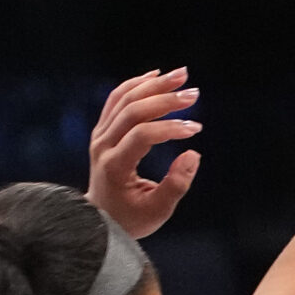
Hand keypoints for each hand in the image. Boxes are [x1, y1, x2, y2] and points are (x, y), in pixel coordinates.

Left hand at [86, 70, 202, 239]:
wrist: (100, 219)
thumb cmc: (132, 218)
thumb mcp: (157, 211)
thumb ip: (176, 185)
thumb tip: (193, 154)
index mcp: (115, 166)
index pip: (142, 135)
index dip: (170, 129)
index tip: (195, 130)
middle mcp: (102, 146)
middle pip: (133, 110)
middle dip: (165, 98)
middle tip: (193, 94)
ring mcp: (99, 135)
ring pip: (124, 98)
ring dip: (154, 84)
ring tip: (181, 76)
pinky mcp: (102, 130)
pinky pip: (117, 99)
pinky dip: (136, 84)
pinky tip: (156, 76)